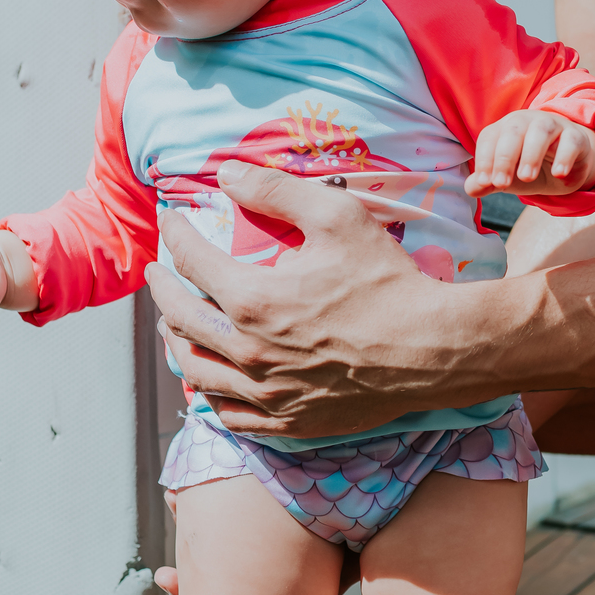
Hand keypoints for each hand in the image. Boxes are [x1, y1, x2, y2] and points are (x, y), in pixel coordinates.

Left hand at [145, 161, 529, 439]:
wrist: (434, 350)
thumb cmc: (389, 281)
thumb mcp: (337, 216)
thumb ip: (276, 190)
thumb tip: (226, 173)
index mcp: (252, 299)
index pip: (191, 262)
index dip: (175, 236)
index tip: (171, 222)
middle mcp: (249, 352)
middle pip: (180, 320)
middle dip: (163, 291)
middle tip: (160, 274)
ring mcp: (267, 393)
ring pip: (196, 372)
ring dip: (176, 343)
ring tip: (173, 326)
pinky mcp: (289, 421)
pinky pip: (230, 414)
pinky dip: (210, 394)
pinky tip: (211, 381)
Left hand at [465, 110, 594, 198]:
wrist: (566, 167)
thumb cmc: (530, 167)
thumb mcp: (507, 178)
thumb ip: (487, 183)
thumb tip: (471, 188)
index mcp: (505, 128)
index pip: (489, 138)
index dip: (484, 160)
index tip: (484, 183)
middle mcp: (527, 121)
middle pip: (513, 131)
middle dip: (504, 158)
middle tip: (501, 184)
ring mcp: (553, 126)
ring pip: (541, 131)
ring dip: (531, 154)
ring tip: (526, 177)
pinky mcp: (576, 137)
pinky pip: (570, 141)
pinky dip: (564, 156)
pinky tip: (558, 173)